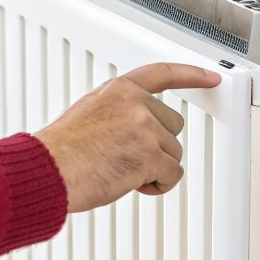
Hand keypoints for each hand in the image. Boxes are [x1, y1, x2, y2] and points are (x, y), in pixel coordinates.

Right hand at [34, 62, 222, 212]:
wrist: (47, 170)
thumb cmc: (60, 152)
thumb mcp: (88, 114)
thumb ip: (118, 112)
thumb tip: (136, 128)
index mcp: (119, 90)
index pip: (163, 74)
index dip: (192, 75)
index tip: (212, 77)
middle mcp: (135, 104)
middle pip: (172, 126)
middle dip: (157, 145)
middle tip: (127, 158)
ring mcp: (144, 128)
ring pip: (173, 153)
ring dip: (154, 168)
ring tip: (121, 171)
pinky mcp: (150, 154)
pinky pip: (173, 174)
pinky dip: (159, 186)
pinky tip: (133, 185)